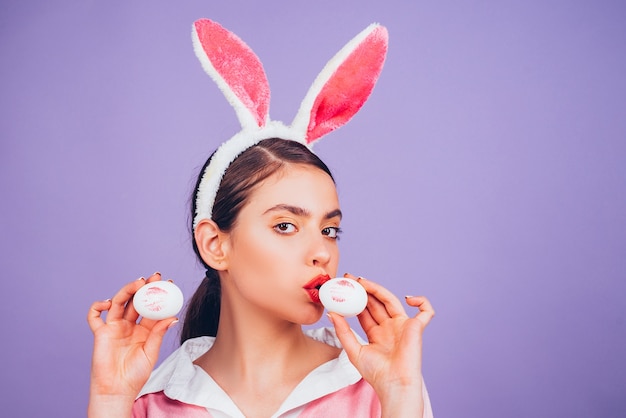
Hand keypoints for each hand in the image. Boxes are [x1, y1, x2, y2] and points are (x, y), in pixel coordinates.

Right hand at [86, 273, 177, 414]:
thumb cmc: (136, 374)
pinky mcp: (100, 333)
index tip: (169, 283)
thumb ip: (158, 334)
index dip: (160, 294)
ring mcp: (114, 327)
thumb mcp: (151, 352)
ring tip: (138, 283)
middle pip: (136, 301)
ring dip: (127, 290)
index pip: (153, 307)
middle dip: (144, 287)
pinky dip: (98, 306)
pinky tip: (108, 303)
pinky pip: (94, 317)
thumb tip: (172, 317)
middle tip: (155, 277)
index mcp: (144, 329)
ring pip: (119, 303)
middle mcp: (129, 325)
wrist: (117, 390)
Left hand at [327, 273, 433, 416]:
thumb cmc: (376, 373)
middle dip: (364, 289)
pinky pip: (426, 311)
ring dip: (378, 289)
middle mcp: (390, 328)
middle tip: (350, 279)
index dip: (355, 298)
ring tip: (363, 282)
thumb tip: (332, 312)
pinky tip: (408, 298)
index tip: (344, 288)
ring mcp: (403, 326)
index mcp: (376, 333)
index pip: (365, 311)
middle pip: (376, 303)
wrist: (394, 384)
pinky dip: (421, 301)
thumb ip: (343, 331)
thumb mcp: (354, 350)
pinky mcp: (417, 328)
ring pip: (392, 301)